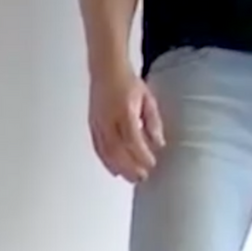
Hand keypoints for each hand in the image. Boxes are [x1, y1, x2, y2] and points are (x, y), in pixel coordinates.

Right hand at [88, 63, 165, 182]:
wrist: (105, 72)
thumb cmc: (127, 83)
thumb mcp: (147, 98)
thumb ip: (153, 122)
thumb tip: (159, 143)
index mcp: (124, 111)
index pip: (132, 138)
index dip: (142, 154)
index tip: (152, 164)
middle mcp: (109, 120)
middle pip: (118, 151)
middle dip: (130, 167)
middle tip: (141, 178)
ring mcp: (98, 125)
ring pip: (107, 153)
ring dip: (119, 168)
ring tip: (130, 178)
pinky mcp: (92, 128)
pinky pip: (99, 149)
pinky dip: (107, 162)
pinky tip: (115, 171)